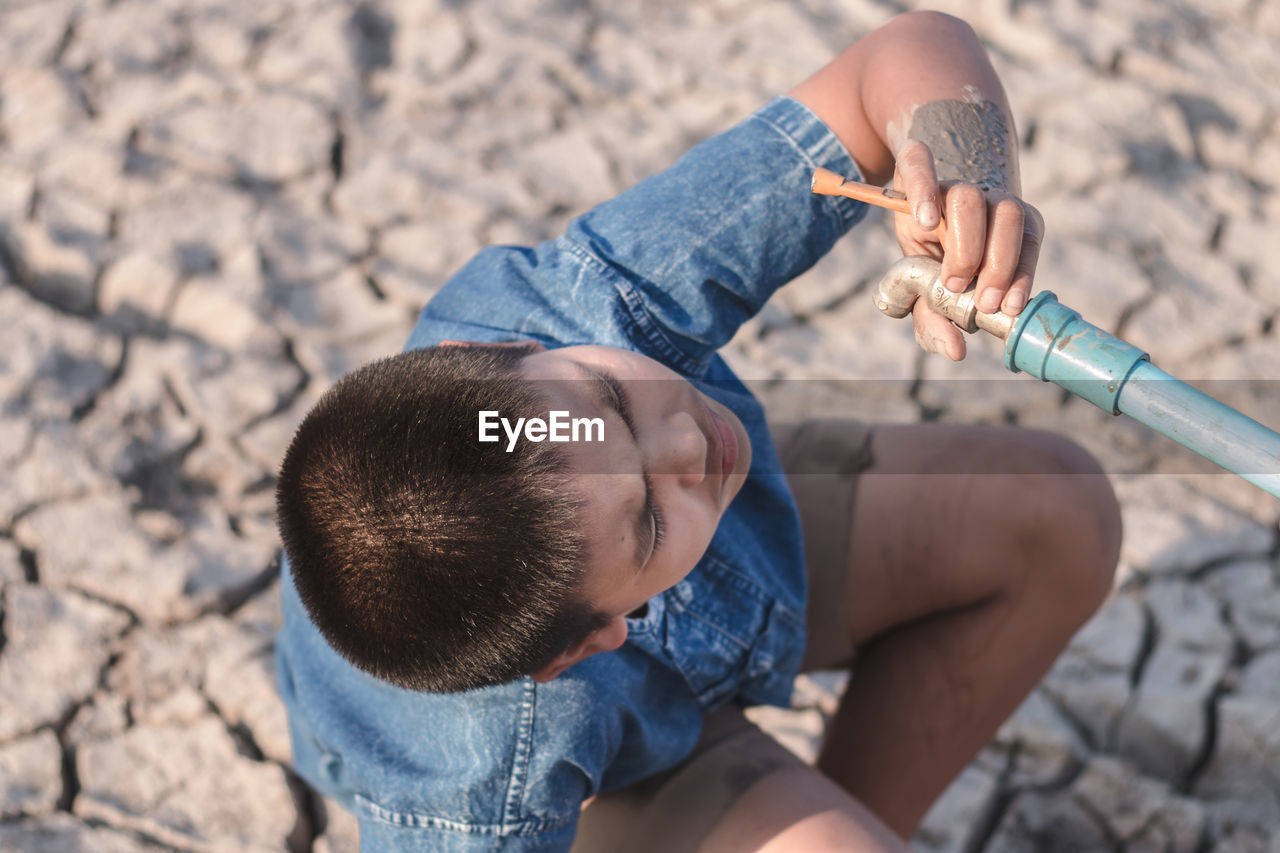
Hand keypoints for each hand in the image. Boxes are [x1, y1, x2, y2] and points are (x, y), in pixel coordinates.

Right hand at [890, 139, 1043, 360]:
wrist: (909, 199)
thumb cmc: (930, 257)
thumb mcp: (934, 293)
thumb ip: (943, 321)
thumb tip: (957, 352)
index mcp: (1006, 226)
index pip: (1030, 240)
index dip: (1023, 273)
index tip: (1008, 307)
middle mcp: (986, 200)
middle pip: (1009, 216)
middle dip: (998, 264)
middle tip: (976, 300)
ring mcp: (950, 182)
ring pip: (971, 198)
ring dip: (965, 243)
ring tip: (950, 281)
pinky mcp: (913, 167)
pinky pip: (921, 164)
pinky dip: (925, 191)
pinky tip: (925, 222)